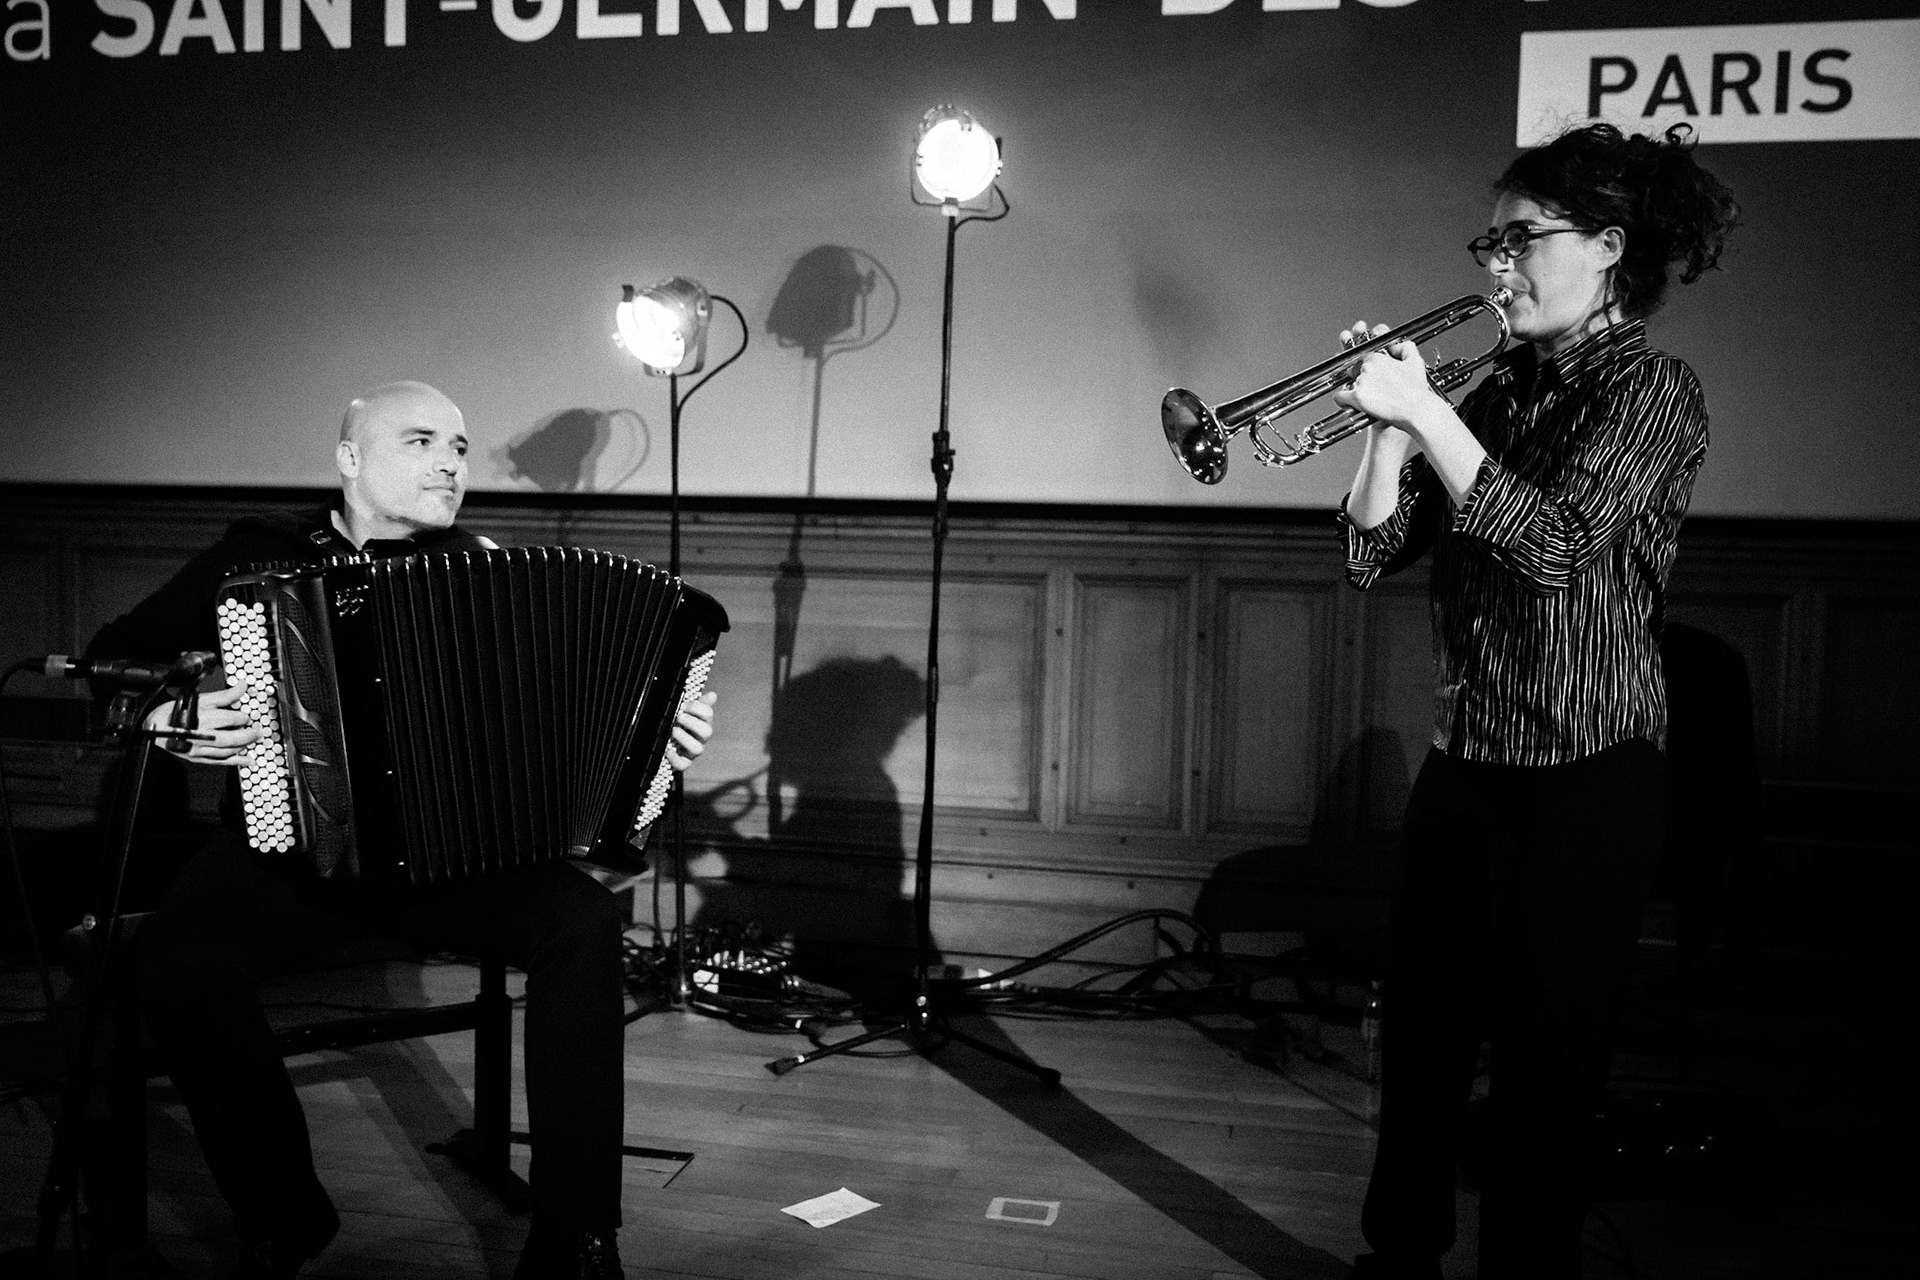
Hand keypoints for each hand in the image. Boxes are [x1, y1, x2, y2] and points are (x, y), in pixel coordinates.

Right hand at [147, 680, 264, 766]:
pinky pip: (219, 762)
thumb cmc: (174, 712)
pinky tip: (248, 760)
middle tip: (258, 729)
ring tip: (252, 740)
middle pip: (234, 737)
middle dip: (250, 733)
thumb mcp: (199, 699)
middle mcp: (202, 735)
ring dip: (244, 746)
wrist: (151, 727)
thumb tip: (242, 685)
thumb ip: (224, 695)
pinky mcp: (196, 758)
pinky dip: (236, 762)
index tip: (246, 715)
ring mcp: (199, 749)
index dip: (243, 716)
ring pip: (228, 750)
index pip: (233, 719)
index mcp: (204, 717)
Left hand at [666, 689, 716, 772]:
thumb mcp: (689, 713)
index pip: (708, 714)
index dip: (696, 708)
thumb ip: (699, 703)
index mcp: (703, 722)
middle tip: (679, 717)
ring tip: (673, 731)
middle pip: (706, 732)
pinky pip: (683, 765)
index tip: (684, 706)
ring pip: (697, 749)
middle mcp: (700, 738)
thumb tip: (713, 695)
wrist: (672, 744)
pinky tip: (668, 750)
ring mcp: (692, 751)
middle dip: (692, 723)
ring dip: (685, 738)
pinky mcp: (683, 762)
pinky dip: (675, 758)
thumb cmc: (682, 726)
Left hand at [1333, 318, 1440, 434]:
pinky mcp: (1357, 397)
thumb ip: (1405, 347)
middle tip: (1373, 388)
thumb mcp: (1415, 361)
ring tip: (1371, 398)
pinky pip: (1340, 397)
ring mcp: (1361, 382)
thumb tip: (1394, 346)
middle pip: (1355, 371)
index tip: (1372, 375)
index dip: (1368, 368)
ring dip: (1357, 390)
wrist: (1416, 410)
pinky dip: (1342, 401)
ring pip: (1350, 384)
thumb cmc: (1416, 390)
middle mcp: (1367, 367)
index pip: (1364, 359)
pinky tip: (1348, 404)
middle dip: (1362, 378)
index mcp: (1378, 358)